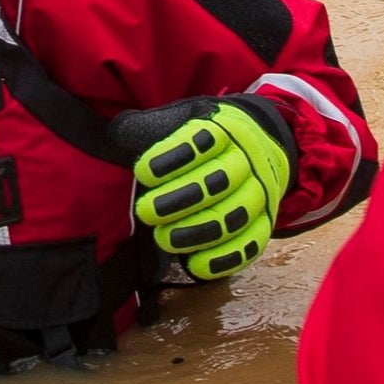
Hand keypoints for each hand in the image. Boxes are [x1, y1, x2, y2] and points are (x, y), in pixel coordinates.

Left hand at [117, 95, 294, 280]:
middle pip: (219, 181)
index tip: (143, 171)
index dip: (172, 157)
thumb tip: (117, 135)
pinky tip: (195, 264)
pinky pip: (251, 244)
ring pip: (235, 217)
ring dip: (197, 232)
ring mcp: (260, 193)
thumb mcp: (181, 119)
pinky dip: (224, 259)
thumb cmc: (207, 139)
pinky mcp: (265, 222)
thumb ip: (150, 127)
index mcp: (225, 129)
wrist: (263, 141)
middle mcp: (248, 160)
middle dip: (179, 200)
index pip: (203, 140)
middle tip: (147, 211)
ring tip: (164, 238)